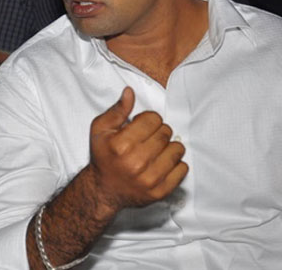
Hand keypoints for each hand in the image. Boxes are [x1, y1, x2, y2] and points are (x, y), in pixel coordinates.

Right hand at [88, 87, 187, 213]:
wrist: (103, 189)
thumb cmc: (103, 156)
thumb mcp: (101, 129)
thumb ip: (117, 110)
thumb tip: (129, 92)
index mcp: (121, 145)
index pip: (153, 119)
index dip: (148, 119)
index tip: (142, 125)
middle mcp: (136, 162)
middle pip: (166, 133)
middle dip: (159, 131)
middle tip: (149, 137)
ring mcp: (149, 179)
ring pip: (177, 150)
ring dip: (169, 146)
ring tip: (157, 149)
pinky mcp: (160, 191)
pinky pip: (182, 169)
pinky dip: (176, 163)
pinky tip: (162, 162)